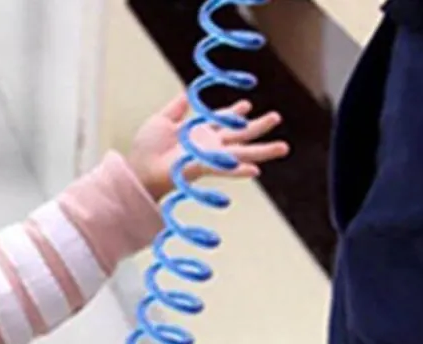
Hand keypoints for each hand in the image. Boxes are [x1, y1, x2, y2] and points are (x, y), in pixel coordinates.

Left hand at [127, 92, 289, 200]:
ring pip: (242, 152)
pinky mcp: (203, 168)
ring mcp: (209, 157)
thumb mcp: (161, 120)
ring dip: (263, 150)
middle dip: (259, 126)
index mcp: (200, 132)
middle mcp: (208, 145)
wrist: (139, 170)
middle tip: (277, 117)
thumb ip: (177, 108)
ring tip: (284, 148)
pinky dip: (240, 170)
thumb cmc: (146, 149)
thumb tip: (187, 93)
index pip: (223, 120)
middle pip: (240, 135)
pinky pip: (226, 168)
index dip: (235, 111)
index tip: (248, 105)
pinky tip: (256, 171)